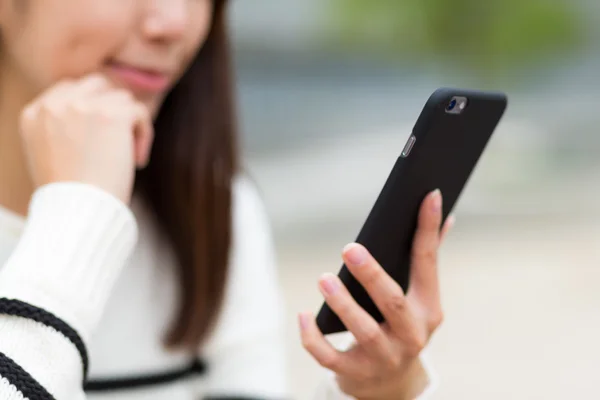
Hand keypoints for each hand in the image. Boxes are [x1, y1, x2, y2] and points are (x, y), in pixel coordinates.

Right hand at [19, 74, 152, 203]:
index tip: (101, 137)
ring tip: (128, 156)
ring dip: (130, 124)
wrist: (79, 212)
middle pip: (97, 85)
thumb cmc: (70, 197)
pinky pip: (139, 111)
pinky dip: (144, 135)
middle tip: (119, 140)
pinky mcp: (113, 114)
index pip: (69, 90)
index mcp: (34, 113)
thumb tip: (96, 118)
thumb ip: (62, 130)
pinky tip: (138, 160)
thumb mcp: (50, 157)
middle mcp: (56, 104)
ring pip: (121, 98)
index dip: (92, 109)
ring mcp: (84, 106)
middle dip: (112, 109)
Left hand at [300, 189, 453, 399]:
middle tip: (350, 249)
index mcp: (428, 309)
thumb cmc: (402, 325)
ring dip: (343, 305)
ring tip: (324, 279)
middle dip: (372, 276)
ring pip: (363, 331)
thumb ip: (427, 259)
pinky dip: (313, 338)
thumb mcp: (419, 299)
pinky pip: (330, 357)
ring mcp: (384, 357)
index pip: (428, 264)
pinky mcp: (356, 372)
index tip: (428, 195)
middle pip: (393, 304)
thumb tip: (446, 217)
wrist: (391, 383)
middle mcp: (411, 336)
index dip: (428, 229)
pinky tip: (303, 315)